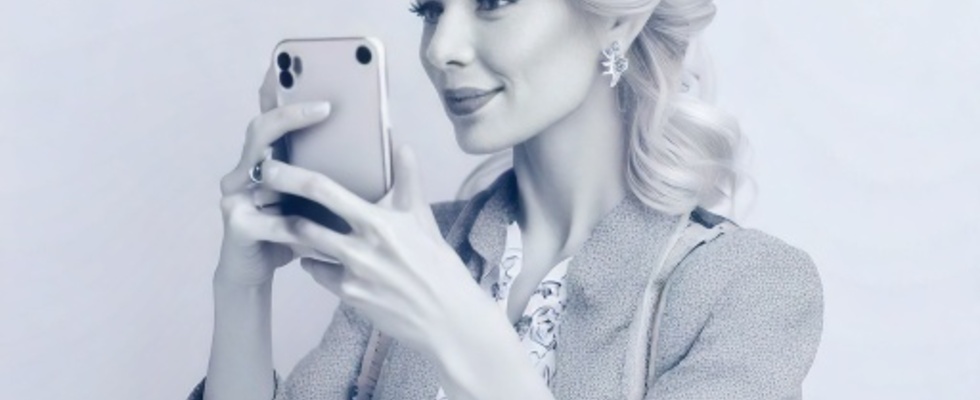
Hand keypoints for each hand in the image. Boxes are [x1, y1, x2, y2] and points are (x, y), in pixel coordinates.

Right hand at [213, 62, 334, 286]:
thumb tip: (388, 145)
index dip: (281, 90)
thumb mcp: (321, 199)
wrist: (257, 272)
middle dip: (290, 115)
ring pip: (260, 170)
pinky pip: (265, 219)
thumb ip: (339, 173)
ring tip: (321, 168)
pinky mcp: (236, 226)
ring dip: (292, 169)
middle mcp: (246, 168)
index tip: (304, 71)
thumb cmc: (293, 230)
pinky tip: (309, 228)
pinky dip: (289, 224)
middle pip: (261, 130)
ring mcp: (236, 195)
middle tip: (325, 107)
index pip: (272, 115)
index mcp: (270, 157)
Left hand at [258, 144, 485, 353]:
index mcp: (378, 222)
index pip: (325, 191)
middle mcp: (361, 248)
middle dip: (278, 208)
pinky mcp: (349, 296)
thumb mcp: (422, 217)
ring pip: (307, 248)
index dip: (291, 177)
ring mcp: (352, 275)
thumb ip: (408, 179)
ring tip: (285, 221)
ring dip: (294, 234)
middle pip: (303, 223)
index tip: (270, 166)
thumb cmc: (435, 262)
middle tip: (261, 193)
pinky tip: (318, 256)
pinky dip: (315, 262)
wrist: (446, 315)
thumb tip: (402, 146)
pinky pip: (319, 273)